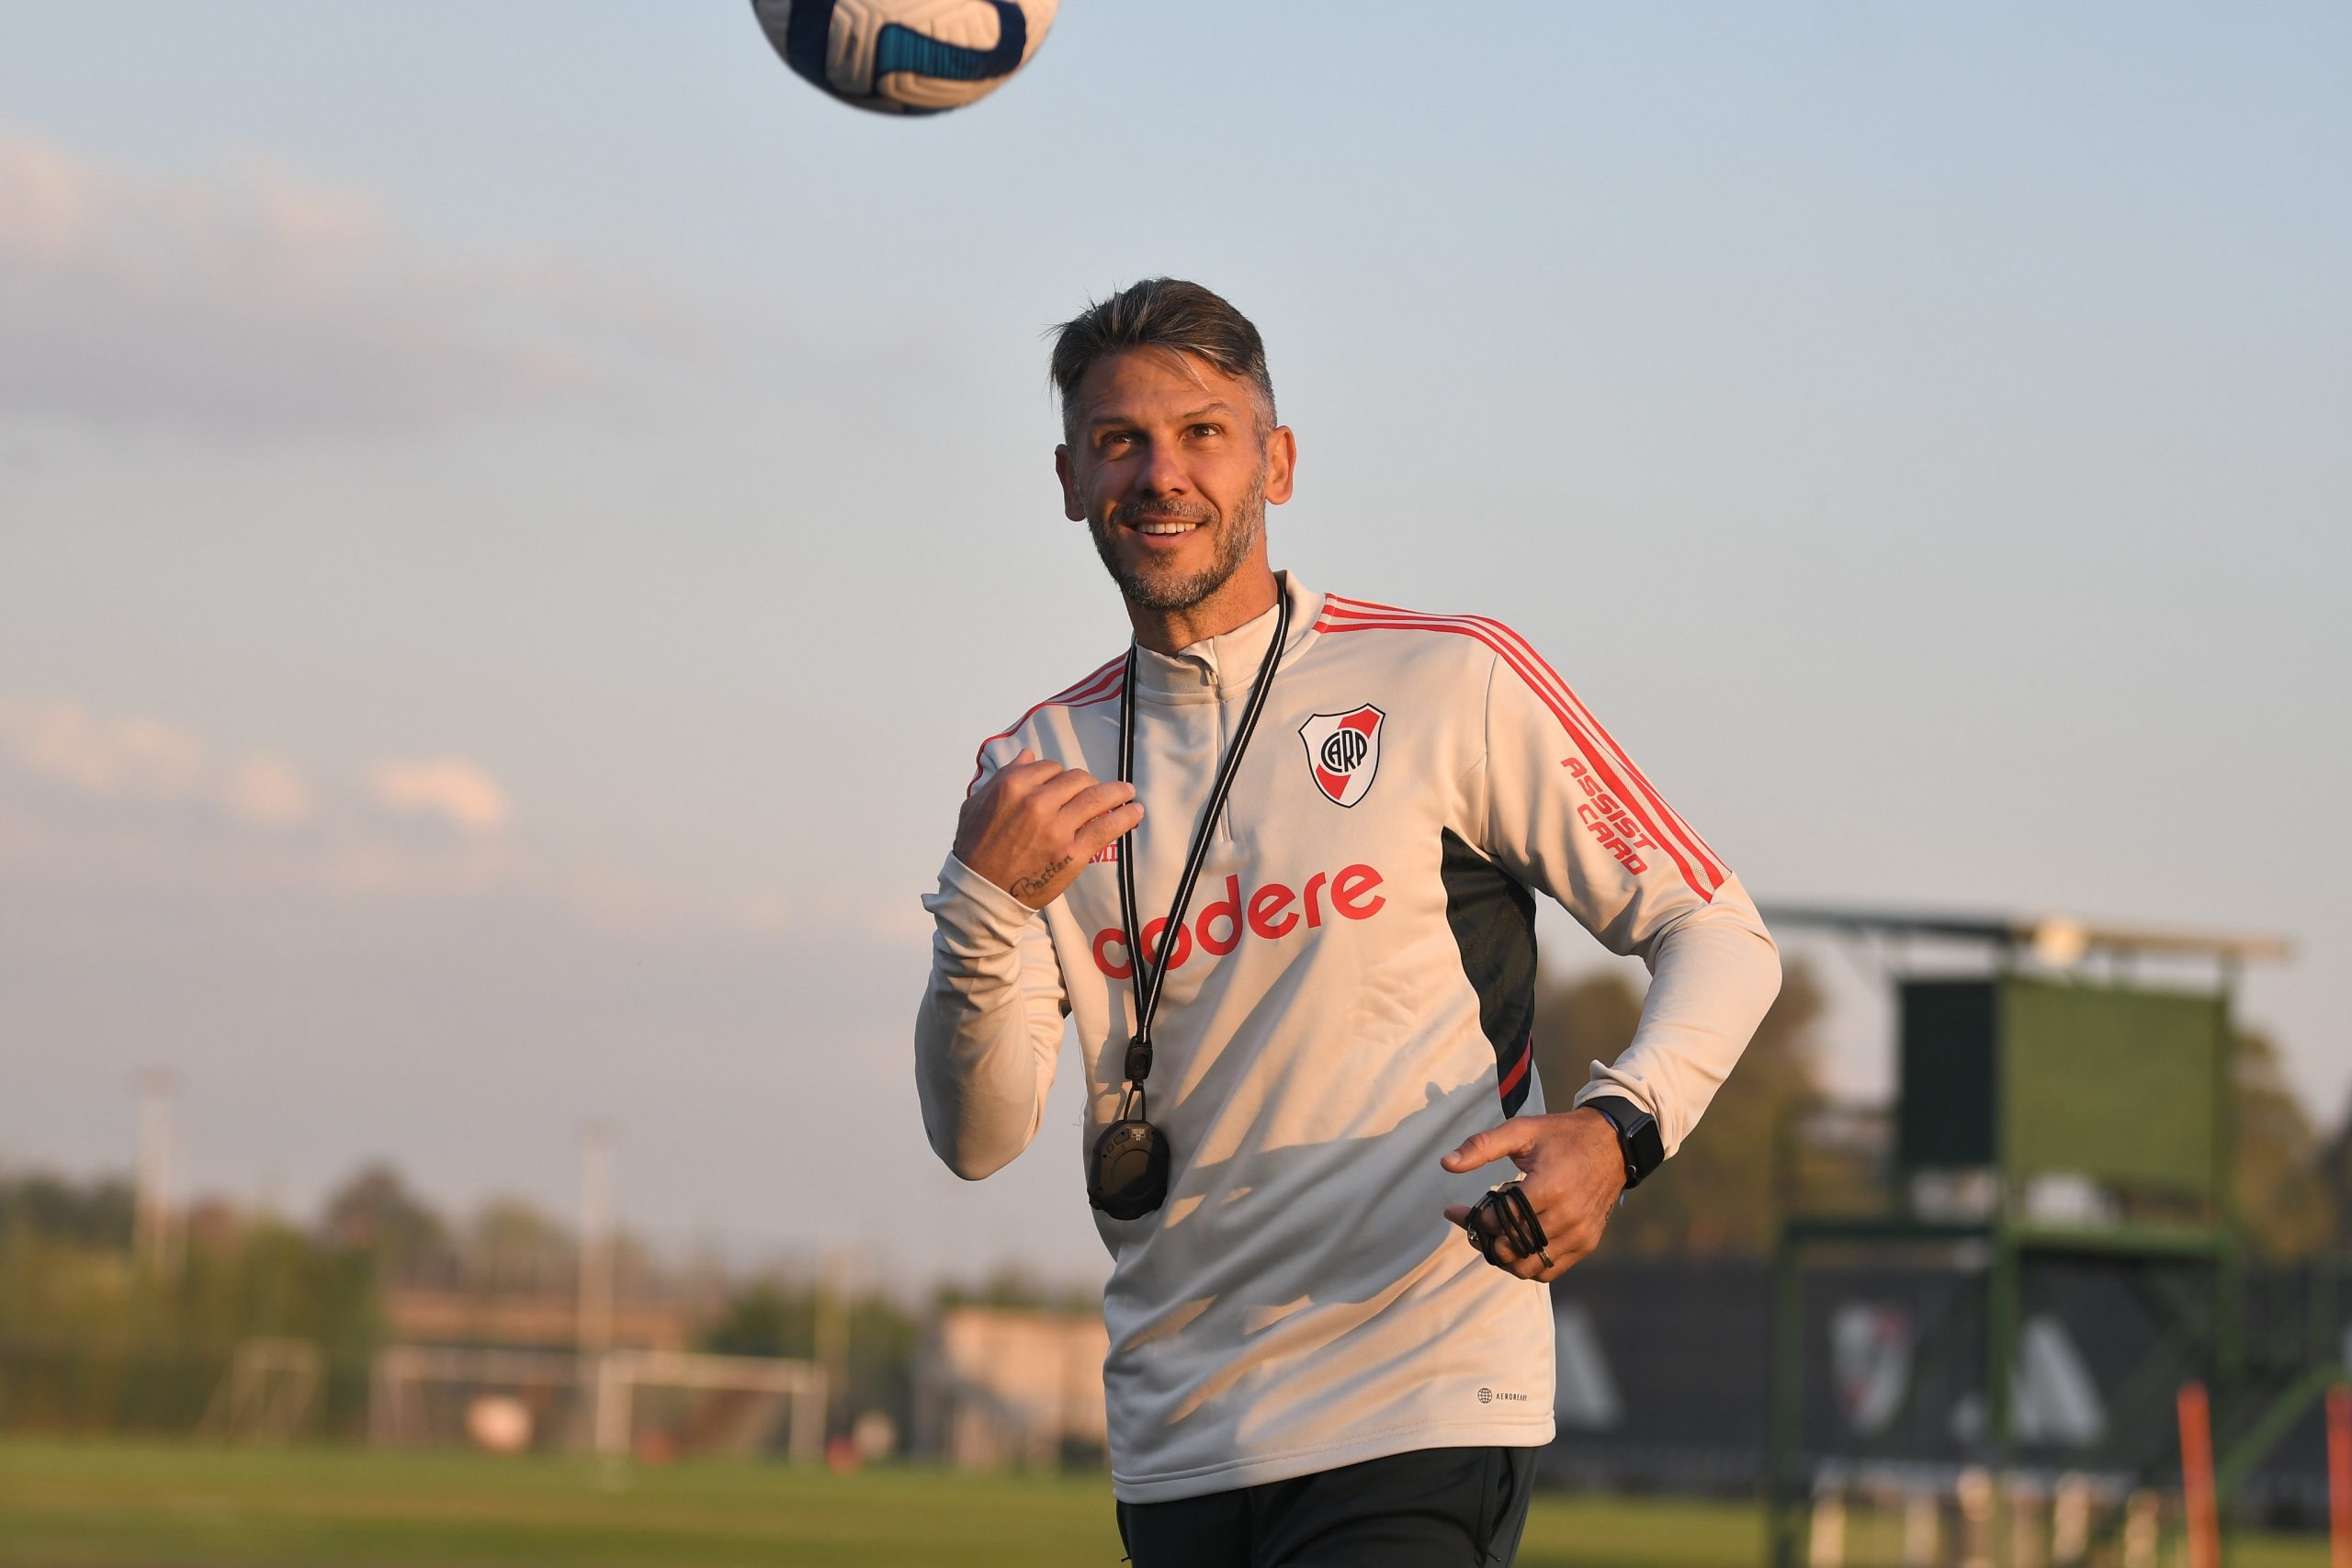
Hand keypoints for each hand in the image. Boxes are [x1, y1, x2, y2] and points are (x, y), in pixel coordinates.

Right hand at [954, 748, 1142, 909]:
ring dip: (1116, 791)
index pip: (1050, 767)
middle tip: (1092, 791)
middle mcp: (1038, 802)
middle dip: (1085, 783)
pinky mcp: (1073, 852)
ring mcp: (1058, 828)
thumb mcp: (976, 804)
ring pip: (1096, 797)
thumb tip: (1028, 755)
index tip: (1064, 785)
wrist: (981, 892)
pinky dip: (1124, 816)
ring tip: (1127, 792)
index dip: (1058, 775)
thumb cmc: (974, 849)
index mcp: (1013, 786)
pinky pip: (1106, 827)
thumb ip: (1003, 777)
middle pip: (1076, 779)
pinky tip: (1134, 811)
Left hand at [1439, 1107, 1626, 1282]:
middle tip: (1473, 1224)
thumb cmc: (1561, 1136)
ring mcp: (1580, 1234)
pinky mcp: (1587, 1243)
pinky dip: (1527, 1264)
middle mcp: (1567, 1216)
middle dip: (1483, 1239)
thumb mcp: (1521, 1131)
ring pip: (1527, 1266)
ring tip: (1493, 1235)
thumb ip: (1482, 1146)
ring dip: (1503, 1256)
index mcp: (1549, 1187)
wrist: (1612, 1144)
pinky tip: (1516, 1243)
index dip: (1473, 1218)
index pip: (1499, 1220)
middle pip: (1510, 1247)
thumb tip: (1446, 1163)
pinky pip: (1550, 1270)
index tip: (1456, 1210)